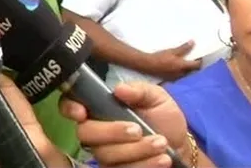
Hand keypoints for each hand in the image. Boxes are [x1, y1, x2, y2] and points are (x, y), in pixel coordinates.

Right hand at [60, 82, 188, 167]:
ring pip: (105, 155)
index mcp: (99, 108)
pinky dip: (144, 165)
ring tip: (161, 144)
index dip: (69, 108)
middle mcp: (96, 132)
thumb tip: (119, 89)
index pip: (70, 105)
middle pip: (85, 133)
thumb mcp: (156, 98)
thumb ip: (139, 90)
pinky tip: (162, 159)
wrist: (181, 146)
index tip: (82, 112)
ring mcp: (104, 154)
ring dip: (135, 150)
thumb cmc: (163, 118)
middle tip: (138, 130)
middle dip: (112, 132)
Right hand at [145, 41, 201, 81]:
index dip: (200, 60)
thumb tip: (193, 42)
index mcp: (183, 66)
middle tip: (191, 57)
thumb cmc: (160, 57)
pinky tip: (174, 67)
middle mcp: (181, 74)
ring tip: (182, 61)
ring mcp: (176, 78)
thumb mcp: (172, 51)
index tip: (199, 55)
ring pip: (185, 74)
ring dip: (186, 69)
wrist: (147, 64)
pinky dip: (179, 71)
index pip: (197, 65)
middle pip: (192, 70)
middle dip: (193, 65)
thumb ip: (184, 48)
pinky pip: (179, 76)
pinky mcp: (170, 79)